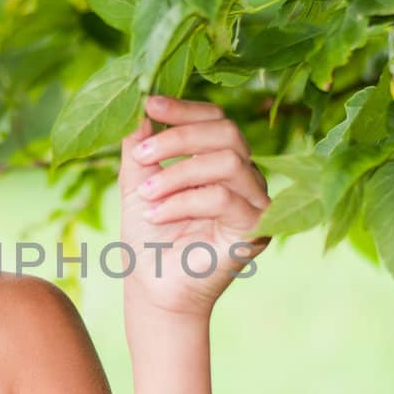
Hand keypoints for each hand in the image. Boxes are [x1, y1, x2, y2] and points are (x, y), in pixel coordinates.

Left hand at [117, 94, 270, 318]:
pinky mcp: (256, 230)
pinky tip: (157, 214)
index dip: (184, 109)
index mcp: (222, 161)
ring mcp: (256, 203)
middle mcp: (246, 178)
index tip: (149, 105)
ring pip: (228, 161)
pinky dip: (183, 201)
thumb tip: (141, 108)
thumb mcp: (137, 183)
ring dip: (178, 173)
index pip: (215, 120)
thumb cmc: (148, 238)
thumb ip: (141, 147)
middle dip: (179, 138)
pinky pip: (223, 198)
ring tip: (146, 194)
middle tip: (141, 155)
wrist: (153, 288)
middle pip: (227, 133)